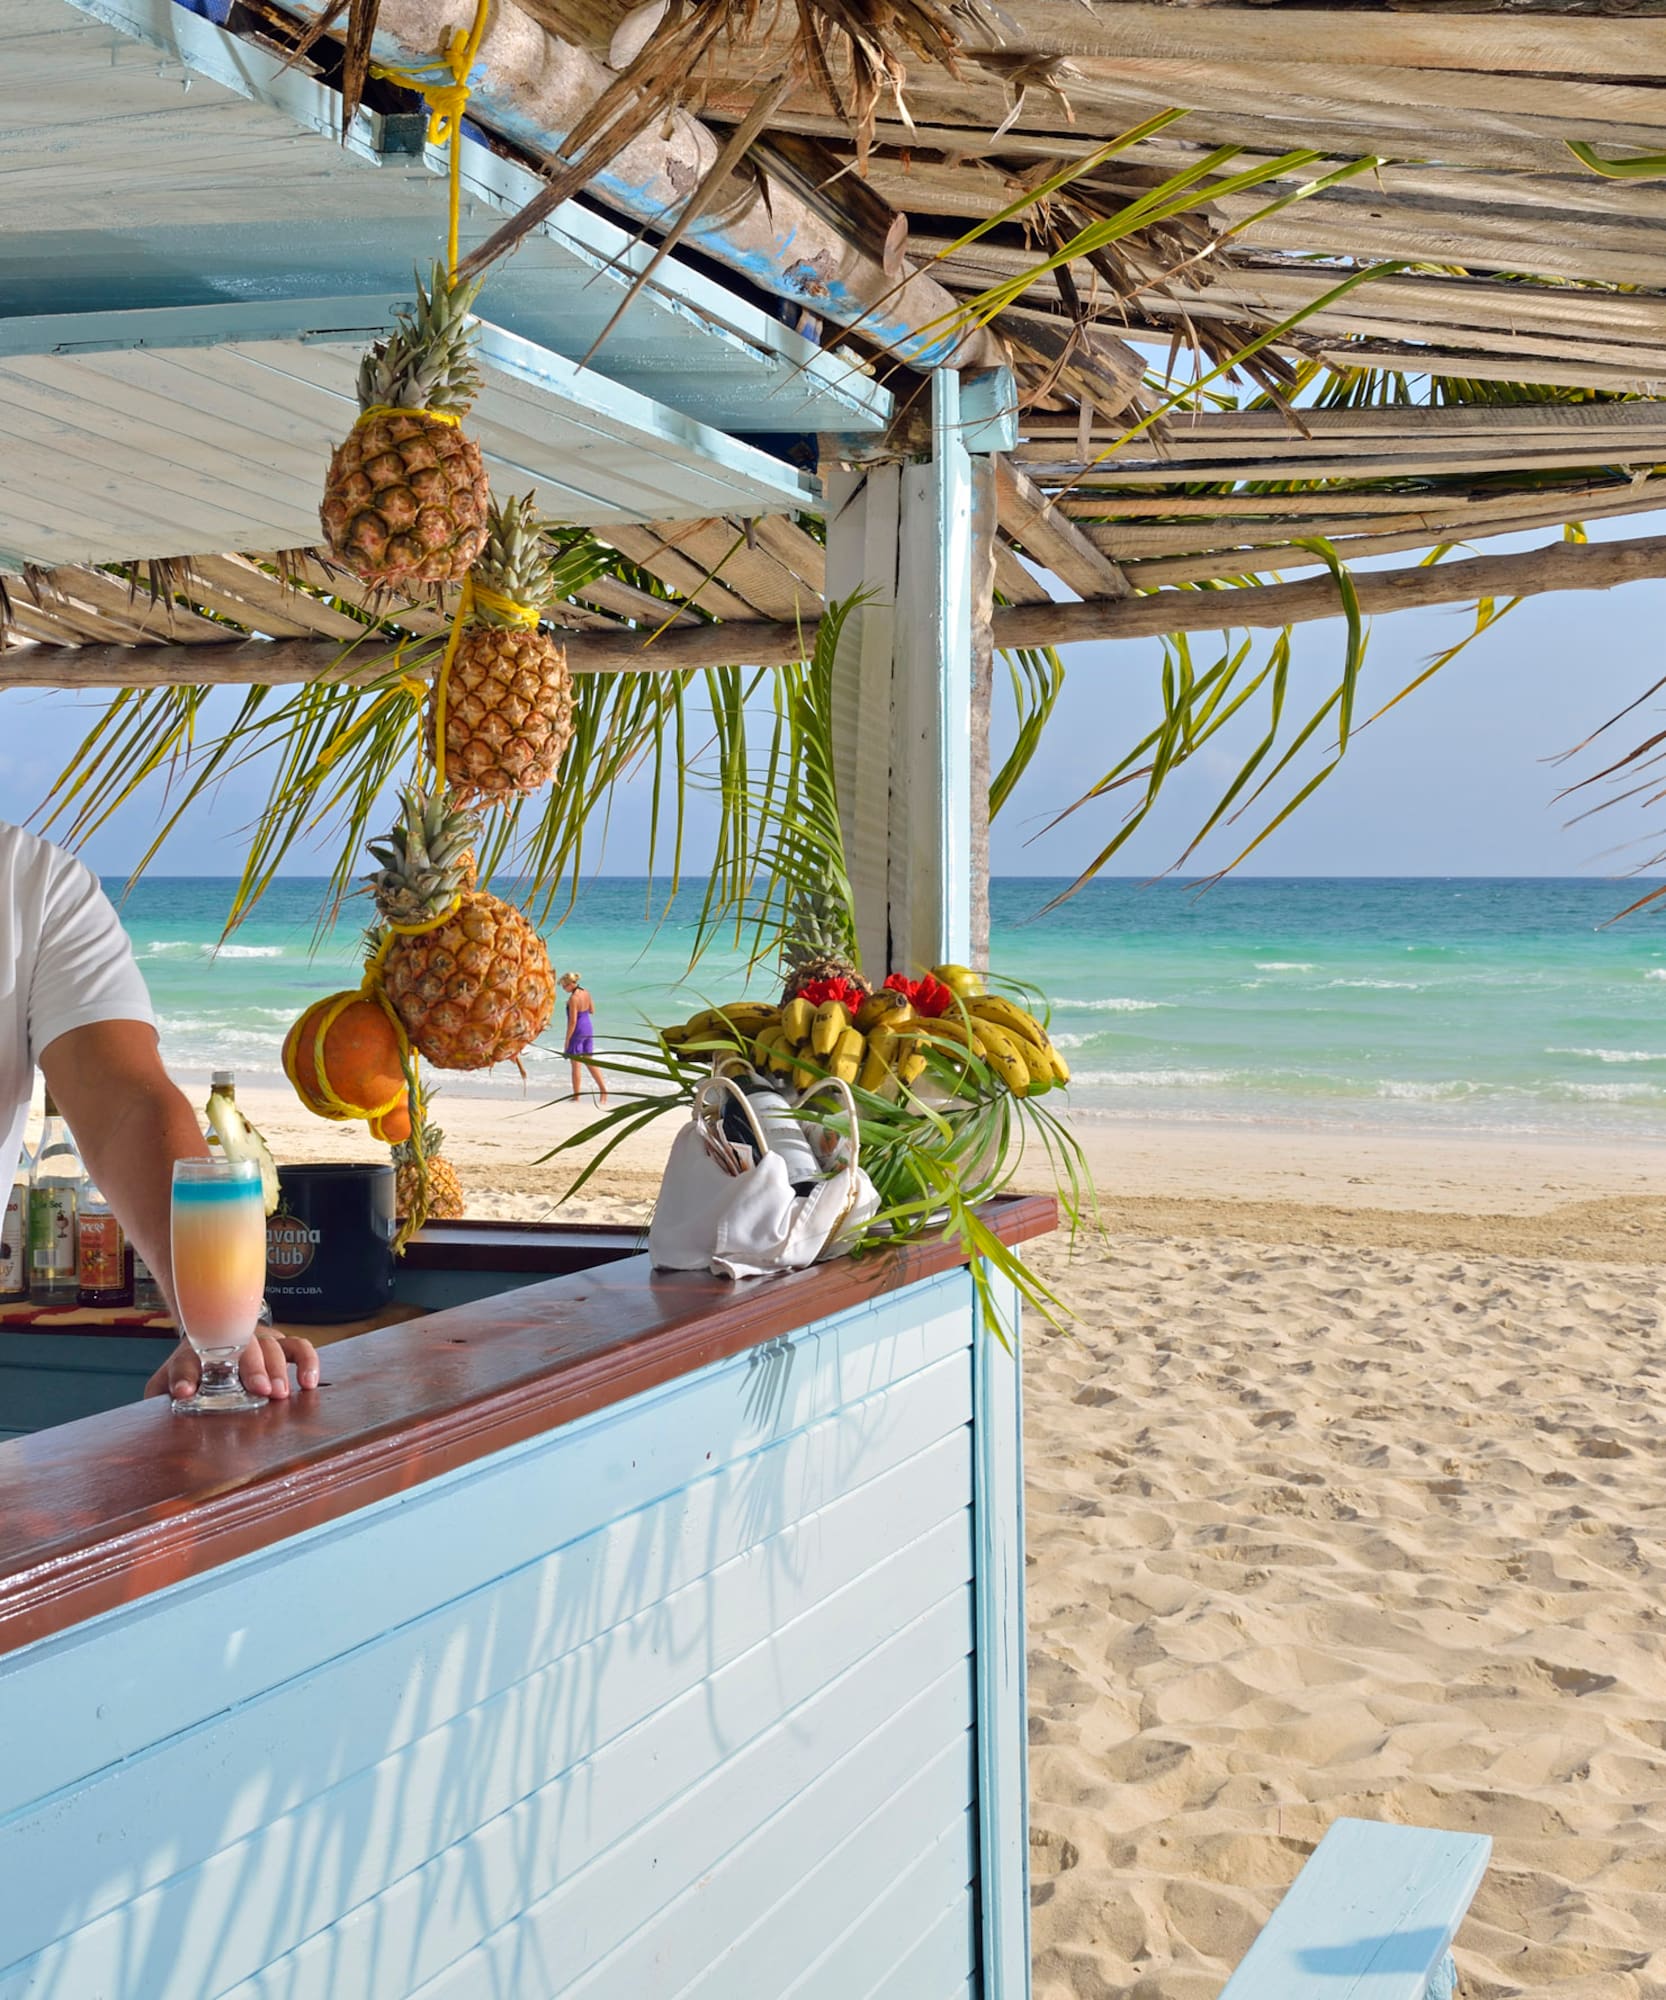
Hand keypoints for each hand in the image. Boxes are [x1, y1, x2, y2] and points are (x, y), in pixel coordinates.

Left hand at [146, 1331, 320, 1401]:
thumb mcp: (166, 1383)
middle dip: (250, 1368)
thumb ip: (157, 1398)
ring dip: (277, 1368)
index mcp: (193, 1354)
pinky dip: (308, 1362)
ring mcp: (257, 1340)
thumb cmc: (191, 1367)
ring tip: (280, 1392)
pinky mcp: (280, 1343)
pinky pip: (299, 1346)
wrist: (209, 1332)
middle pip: (242, 1348)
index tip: (184, 1392)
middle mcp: (228, 1341)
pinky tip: (309, 1383)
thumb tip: (147, 1420)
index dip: (184, 1376)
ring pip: (272, 1346)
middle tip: (259, 1390)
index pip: (186, 1363)